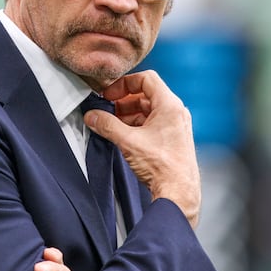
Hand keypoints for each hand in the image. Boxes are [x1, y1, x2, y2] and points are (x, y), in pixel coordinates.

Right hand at [84, 70, 200, 227]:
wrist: (178, 192)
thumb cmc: (162, 166)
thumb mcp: (128, 141)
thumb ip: (107, 125)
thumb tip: (92, 116)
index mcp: (169, 105)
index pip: (146, 79)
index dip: (125, 84)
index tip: (110, 94)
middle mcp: (175, 112)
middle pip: (146, 95)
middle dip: (123, 101)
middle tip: (106, 109)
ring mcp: (175, 126)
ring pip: (148, 110)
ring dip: (128, 114)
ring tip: (111, 124)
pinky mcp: (172, 139)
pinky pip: (152, 123)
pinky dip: (136, 125)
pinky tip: (122, 135)